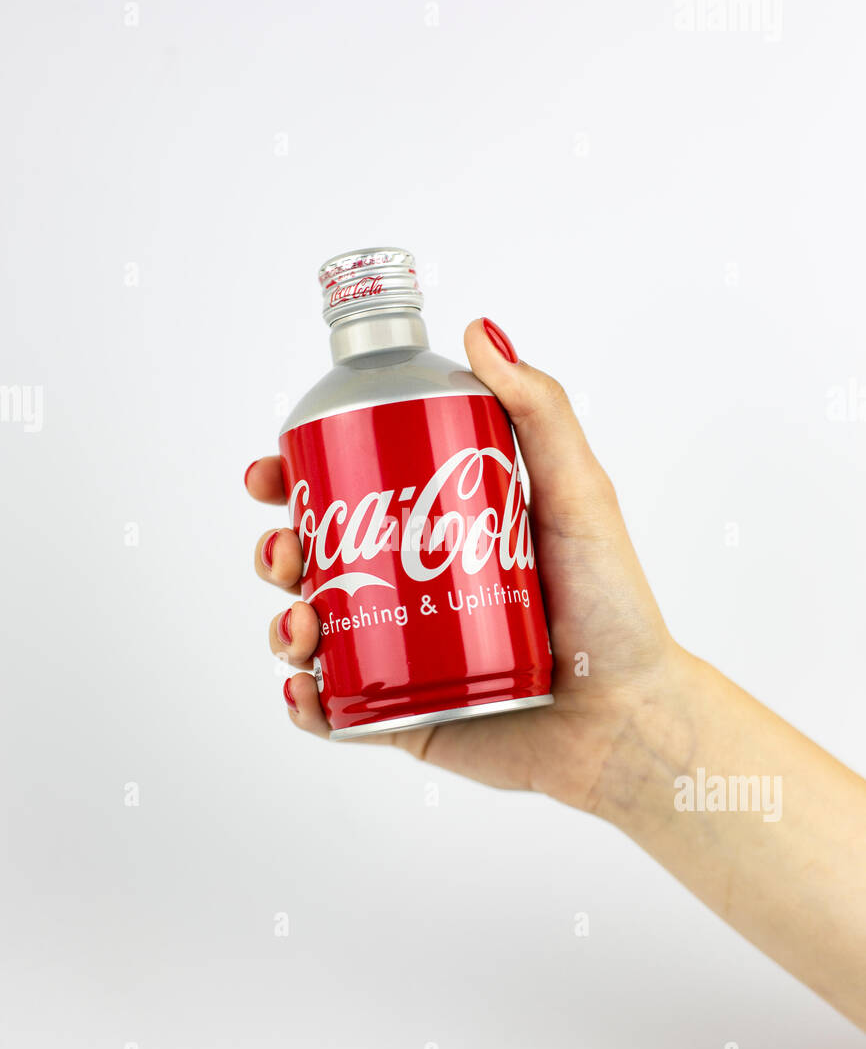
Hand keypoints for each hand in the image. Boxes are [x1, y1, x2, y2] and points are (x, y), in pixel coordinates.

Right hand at [246, 318, 679, 812]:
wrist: (630, 716)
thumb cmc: (614, 608)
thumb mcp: (579, 495)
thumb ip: (539, 411)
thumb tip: (479, 330)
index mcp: (436, 534)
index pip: (348, 496)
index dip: (295, 480)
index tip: (272, 470)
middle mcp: (410, 590)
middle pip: (314, 562)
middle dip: (277, 550)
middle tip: (285, 548)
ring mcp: (403, 656)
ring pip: (313, 635)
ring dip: (282, 624)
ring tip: (302, 622)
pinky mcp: (404, 718)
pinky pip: (337, 713)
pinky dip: (305, 705)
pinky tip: (307, 690)